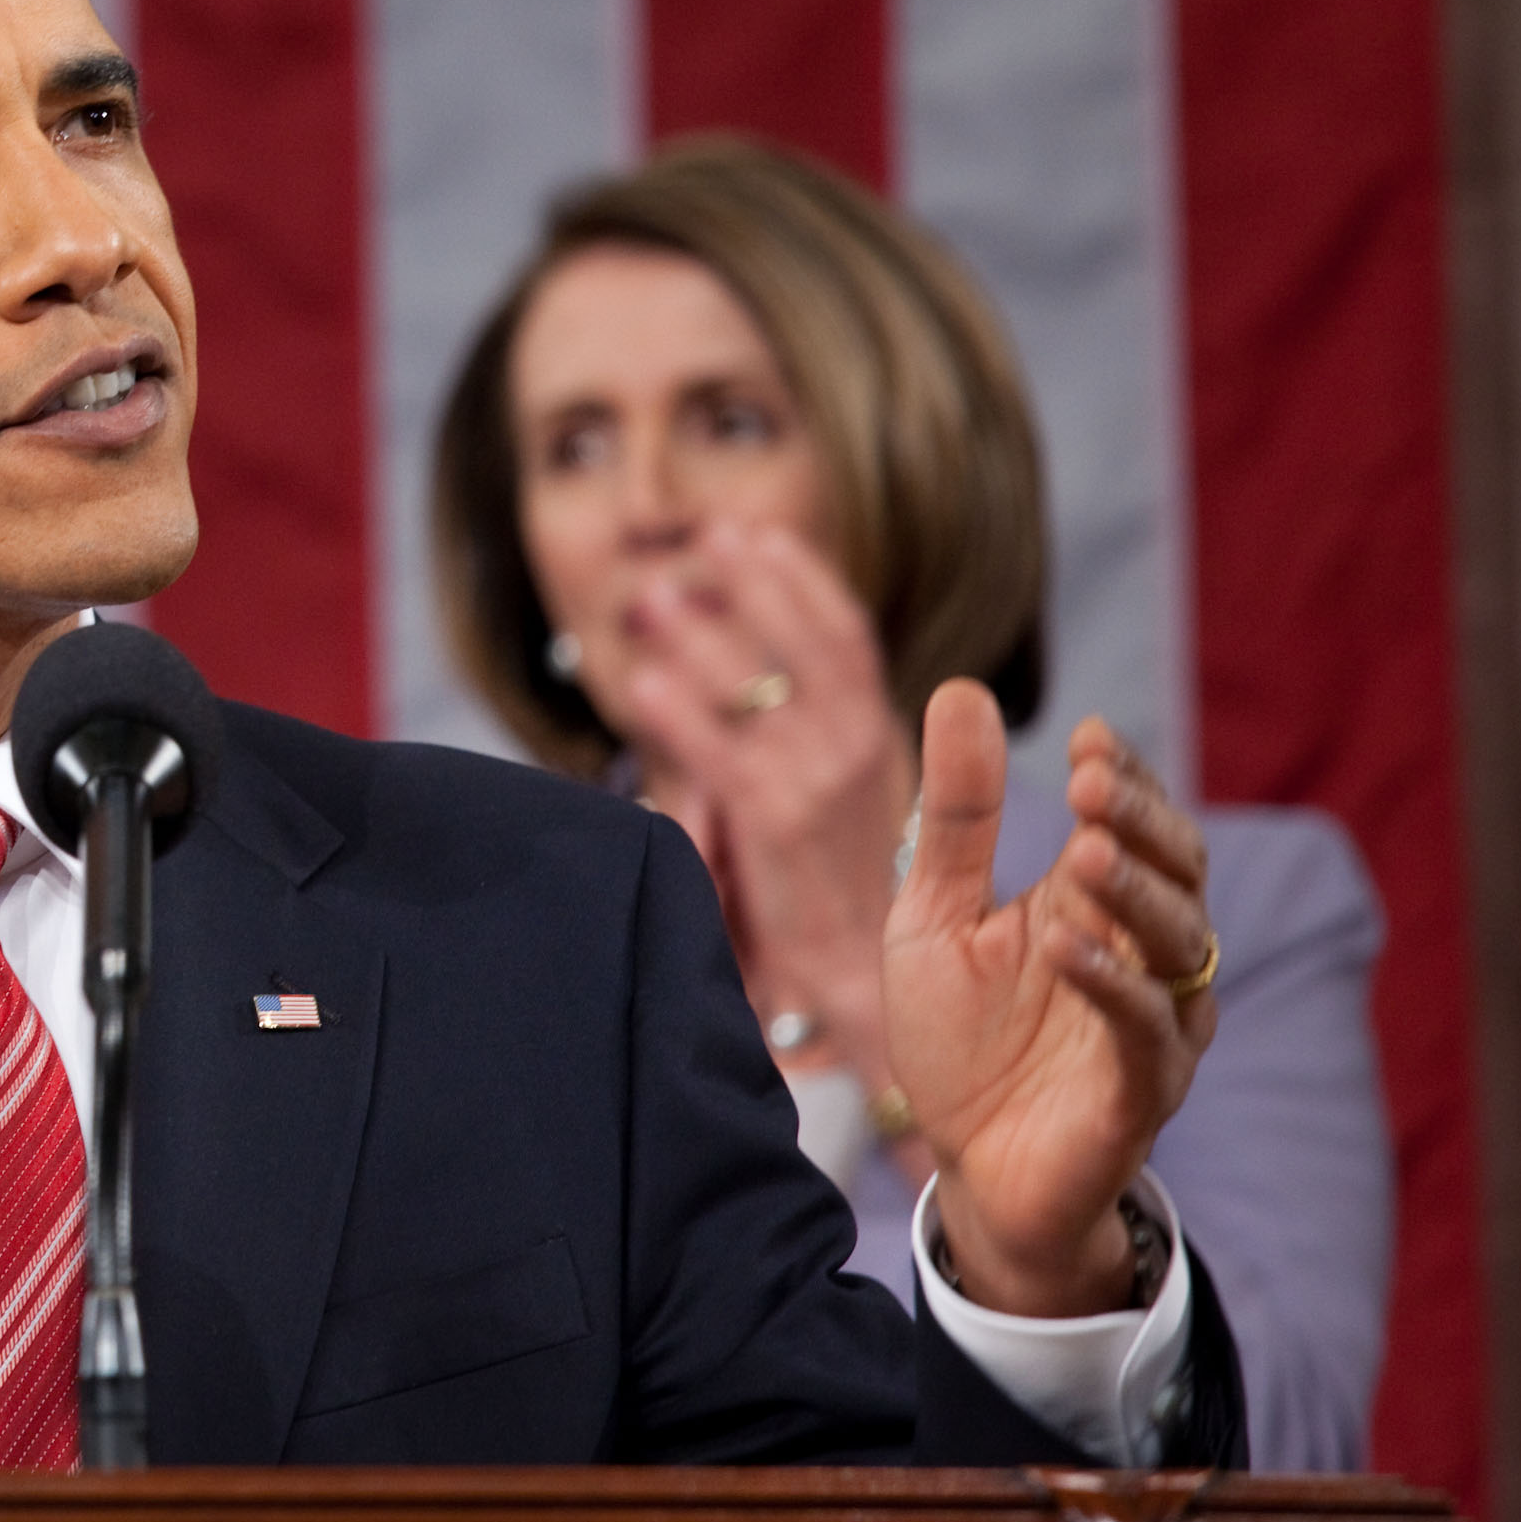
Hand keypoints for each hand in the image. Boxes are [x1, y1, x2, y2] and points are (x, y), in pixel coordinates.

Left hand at [614, 522, 910, 1075]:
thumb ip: (779, 745)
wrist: (861, 986)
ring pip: (759, 683)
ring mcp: (822, 783)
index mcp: (877, 739)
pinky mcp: (779, 825)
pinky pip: (721, 755)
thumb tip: (710, 685)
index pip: (846, 635)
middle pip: (808, 638)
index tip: (760, 534)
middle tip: (707, 537)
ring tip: (654, 597)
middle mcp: (859, 749)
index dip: (802, 579)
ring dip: (703, 633)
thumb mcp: (821, 803)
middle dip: (755, 582)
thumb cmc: (829, 900)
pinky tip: (643, 687)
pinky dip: (681, 715)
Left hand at [884, 688, 1219, 1313]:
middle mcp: (1140, 954)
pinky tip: (1068, 947)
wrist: (967, 1167)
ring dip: (1133, 892)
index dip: (1126, 778)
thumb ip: (956, 818)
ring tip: (1083, 852)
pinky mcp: (1142, 1091)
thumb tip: (964, 691)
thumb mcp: (935, 912)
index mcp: (1093, 904)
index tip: (1089, 734)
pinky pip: (1147, 1032)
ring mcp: (1152, 1022)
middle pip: (1176, 870)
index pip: (1135, 823)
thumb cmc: (959, 1039)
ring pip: (1178, 944)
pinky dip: (1113, 987)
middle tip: (1091, 780)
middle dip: (1140, 821)